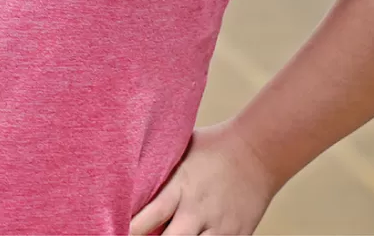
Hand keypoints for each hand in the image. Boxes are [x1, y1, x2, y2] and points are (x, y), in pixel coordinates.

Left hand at [130, 124, 283, 234]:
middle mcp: (198, 210)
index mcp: (181, 187)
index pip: (145, 219)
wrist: (260, 149)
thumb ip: (158, 169)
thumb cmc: (214, 146)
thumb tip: (123, 171)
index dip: (127, 232)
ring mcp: (219, 226)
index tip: (113, 232)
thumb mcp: (181, 150)